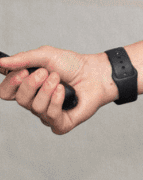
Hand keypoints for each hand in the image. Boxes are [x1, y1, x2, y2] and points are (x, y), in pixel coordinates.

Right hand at [0, 46, 115, 133]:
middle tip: (46, 73)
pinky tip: (64, 91)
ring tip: (59, 79)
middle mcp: (34, 102)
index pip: (5, 92)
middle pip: (19, 99)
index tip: (23, 72)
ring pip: (35, 107)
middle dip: (32, 84)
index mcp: (27, 87)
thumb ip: (23, 59)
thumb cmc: (72, 65)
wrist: (97, 72)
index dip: (11, 83)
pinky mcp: (60, 124)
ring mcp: (46, 114)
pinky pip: (50, 116)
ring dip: (48, 89)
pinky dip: (57, 100)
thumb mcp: (46, 56)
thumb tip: (0, 64)